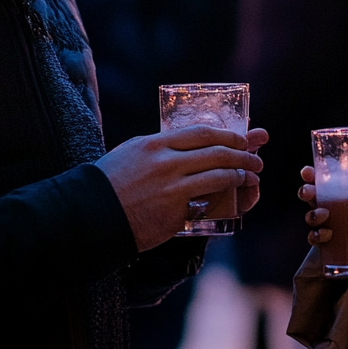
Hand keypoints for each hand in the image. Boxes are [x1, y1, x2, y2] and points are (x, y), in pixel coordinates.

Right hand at [96, 125, 265, 251]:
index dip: (226, 134)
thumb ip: (157, 148)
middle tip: (255, 154)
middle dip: (241, 151)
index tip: (240, 137)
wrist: (92, 216)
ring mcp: (171, 186)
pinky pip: (208, 197)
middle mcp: (165, 161)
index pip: (200, 132)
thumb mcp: (130, 153)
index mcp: (154, 144)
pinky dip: (227, 191)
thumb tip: (184, 144)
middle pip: (215, 150)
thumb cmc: (109, 184)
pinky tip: (236, 189)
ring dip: (240, 172)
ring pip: (217, 173)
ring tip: (252, 173)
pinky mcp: (174, 210)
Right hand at [297, 165, 329, 247]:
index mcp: (341, 194)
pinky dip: (316, 235)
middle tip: (307, 192)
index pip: (323, 181)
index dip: (311, 175)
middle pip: (311, 196)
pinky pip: (314, 238)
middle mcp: (331, 207)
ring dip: (313, 215)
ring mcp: (326, 225)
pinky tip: (325, 234)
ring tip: (323, 214)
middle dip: (306, 192)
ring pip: (312, 217)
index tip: (306, 172)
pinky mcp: (326, 244)